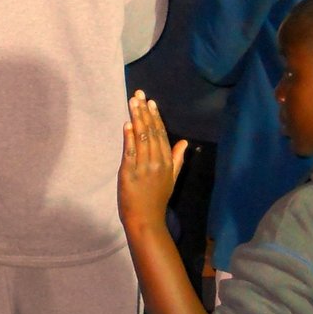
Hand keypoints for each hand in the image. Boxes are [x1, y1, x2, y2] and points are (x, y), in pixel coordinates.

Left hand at [119, 91, 186, 235]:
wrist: (146, 219)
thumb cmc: (157, 199)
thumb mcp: (171, 178)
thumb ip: (177, 159)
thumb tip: (185, 142)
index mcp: (167, 162)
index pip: (161, 134)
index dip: (156, 117)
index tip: (151, 102)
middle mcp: (157, 162)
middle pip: (151, 132)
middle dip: (144, 112)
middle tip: (139, 94)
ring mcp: (143, 167)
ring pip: (141, 138)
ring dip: (136, 118)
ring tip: (132, 102)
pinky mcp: (129, 172)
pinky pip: (130, 151)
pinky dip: (128, 137)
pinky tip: (127, 124)